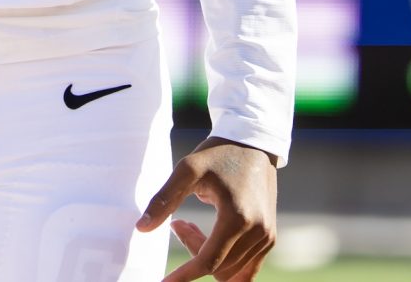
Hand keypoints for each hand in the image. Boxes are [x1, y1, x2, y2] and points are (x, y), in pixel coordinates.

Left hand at [137, 136, 278, 280]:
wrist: (253, 143)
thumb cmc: (218, 154)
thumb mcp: (187, 169)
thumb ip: (164, 199)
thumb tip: (141, 228)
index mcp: (238, 217)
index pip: (208, 262)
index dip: (184, 275)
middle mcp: (258, 232)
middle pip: (218, 267)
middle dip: (191, 253)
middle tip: (177, 224)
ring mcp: (267, 237)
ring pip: (230, 270)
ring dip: (206, 256)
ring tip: (189, 226)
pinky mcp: (269, 238)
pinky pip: (246, 269)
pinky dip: (224, 263)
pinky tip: (208, 240)